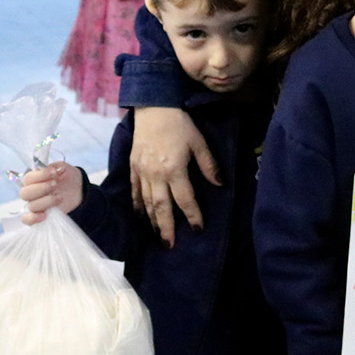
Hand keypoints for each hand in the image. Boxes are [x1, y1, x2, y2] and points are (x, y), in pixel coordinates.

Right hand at [19, 161, 83, 223]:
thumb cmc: (67, 177)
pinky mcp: (38, 216)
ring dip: (46, 201)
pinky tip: (44, 215)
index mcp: (34, 179)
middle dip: (42, 189)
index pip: (28, 178)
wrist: (77, 190)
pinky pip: (27, 220)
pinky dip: (33, 218)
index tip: (54, 172)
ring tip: (59, 197)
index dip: (40, 175)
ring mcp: (35, 204)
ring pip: (31, 206)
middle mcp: (32, 192)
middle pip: (24, 193)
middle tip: (55, 185)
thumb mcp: (63, 168)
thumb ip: (56, 166)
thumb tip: (51, 168)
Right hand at [129, 107, 220, 247]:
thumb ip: (209, 165)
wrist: (153, 108)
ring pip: (146, 203)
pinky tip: (140, 216)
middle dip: (167, 228)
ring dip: (152, 222)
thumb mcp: (199, 142)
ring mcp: (142, 172)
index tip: (198, 229)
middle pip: (161, 208)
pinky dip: (136, 206)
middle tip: (170, 246)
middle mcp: (156, 175)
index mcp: (175, 169)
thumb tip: (220, 185)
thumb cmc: (180, 124)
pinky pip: (134, 191)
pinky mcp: (133, 167)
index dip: (193, 215)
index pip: (185, 199)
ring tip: (157, 237)